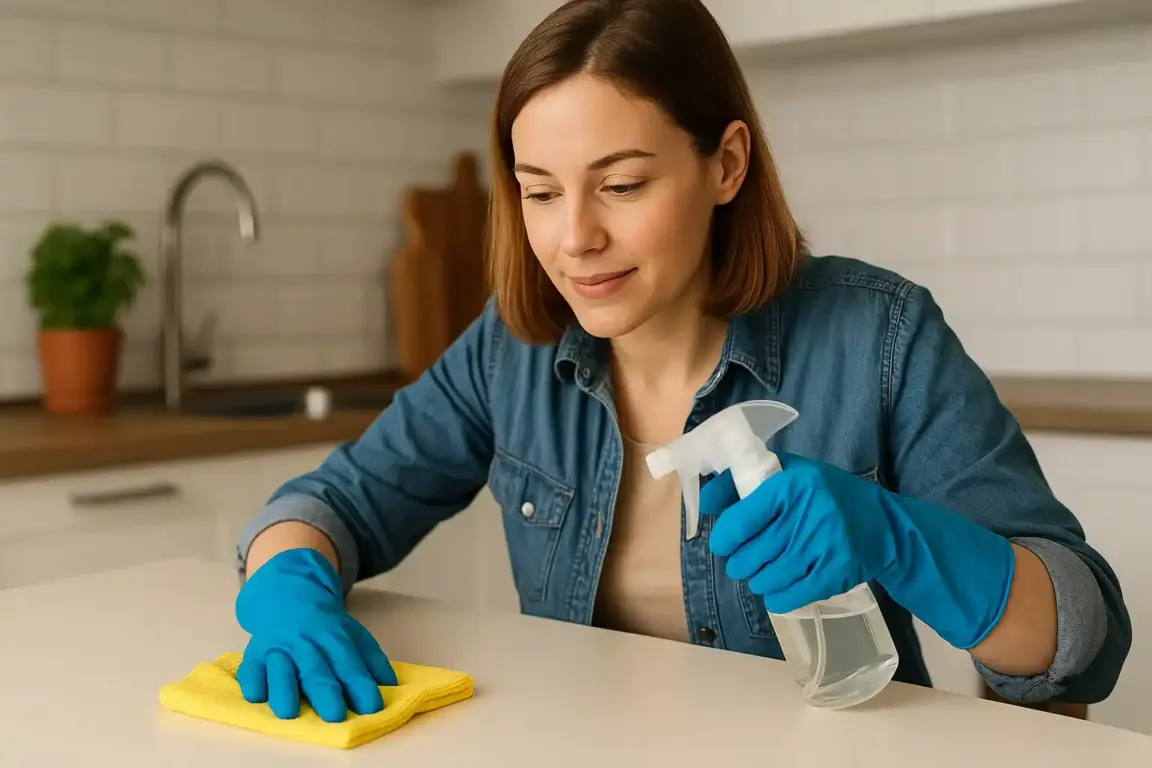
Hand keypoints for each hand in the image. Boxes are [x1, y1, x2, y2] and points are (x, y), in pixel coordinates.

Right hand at [235, 547, 396, 721]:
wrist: (287, 595)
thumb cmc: (324, 625)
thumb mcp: (352, 634)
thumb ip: (371, 659)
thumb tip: (390, 684)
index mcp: (333, 636)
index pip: (348, 662)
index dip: (360, 684)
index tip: (372, 706)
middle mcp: (305, 642)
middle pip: (316, 668)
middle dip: (325, 691)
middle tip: (334, 715)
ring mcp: (278, 648)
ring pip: (281, 669)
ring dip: (284, 689)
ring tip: (289, 712)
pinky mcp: (254, 655)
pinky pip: (250, 669)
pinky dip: (252, 682)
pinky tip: (257, 697)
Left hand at [700, 452, 1014, 649]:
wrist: (885, 525)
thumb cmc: (828, 494)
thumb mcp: (791, 473)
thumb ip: (745, 482)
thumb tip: (705, 500)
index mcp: (791, 485)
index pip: (740, 520)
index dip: (724, 537)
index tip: (724, 543)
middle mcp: (806, 515)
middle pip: (749, 556)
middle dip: (740, 562)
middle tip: (745, 559)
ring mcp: (822, 547)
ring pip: (766, 578)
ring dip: (757, 579)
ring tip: (763, 572)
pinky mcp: (835, 574)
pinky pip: (788, 596)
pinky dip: (776, 596)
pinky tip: (778, 588)